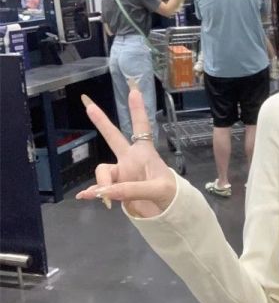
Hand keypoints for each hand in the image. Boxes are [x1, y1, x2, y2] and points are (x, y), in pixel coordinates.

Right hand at [76, 87, 176, 217]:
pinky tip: (84, 196)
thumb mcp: (157, 190)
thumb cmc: (169, 194)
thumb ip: (131, 189)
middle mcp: (130, 159)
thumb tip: (104, 191)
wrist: (168, 211)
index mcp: (144, 153)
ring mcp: (122, 173)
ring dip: (102, 183)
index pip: (141, 128)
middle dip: (101, 122)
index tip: (134, 91)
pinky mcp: (116, 188)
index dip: (137, 110)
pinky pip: (99, 189)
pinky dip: (92, 193)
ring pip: (103, 170)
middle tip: (87, 105)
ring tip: (107, 197)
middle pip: (113, 137)